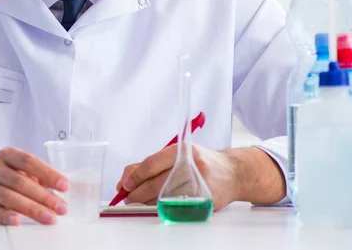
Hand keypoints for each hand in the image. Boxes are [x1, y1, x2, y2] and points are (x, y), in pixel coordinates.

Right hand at [0, 147, 68, 225]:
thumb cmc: (3, 174)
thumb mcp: (18, 167)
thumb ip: (37, 175)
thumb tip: (59, 187)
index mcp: (7, 155)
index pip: (29, 161)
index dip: (47, 173)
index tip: (64, 185)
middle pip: (20, 182)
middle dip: (43, 196)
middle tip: (61, 207)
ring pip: (9, 197)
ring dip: (31, 208)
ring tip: (49, 217)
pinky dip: (6, 216)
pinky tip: (18, 220)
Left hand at [116, 144, 238, 210]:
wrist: (232, 172)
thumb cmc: (200, 163)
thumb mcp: (178, 155)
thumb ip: (153, 164)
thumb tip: (127, 177)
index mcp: (182, 150)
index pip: (152, 164)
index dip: (136, 175)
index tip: (125, 184)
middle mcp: (191, 164)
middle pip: (156, 183)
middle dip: (138, 193)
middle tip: (128, 197)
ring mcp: (200, 182)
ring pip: (165, 197)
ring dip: (148, 202)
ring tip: (139, 202)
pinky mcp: (205, 199)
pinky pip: (178, 206)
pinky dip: (163, 207)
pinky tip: (157, 206)